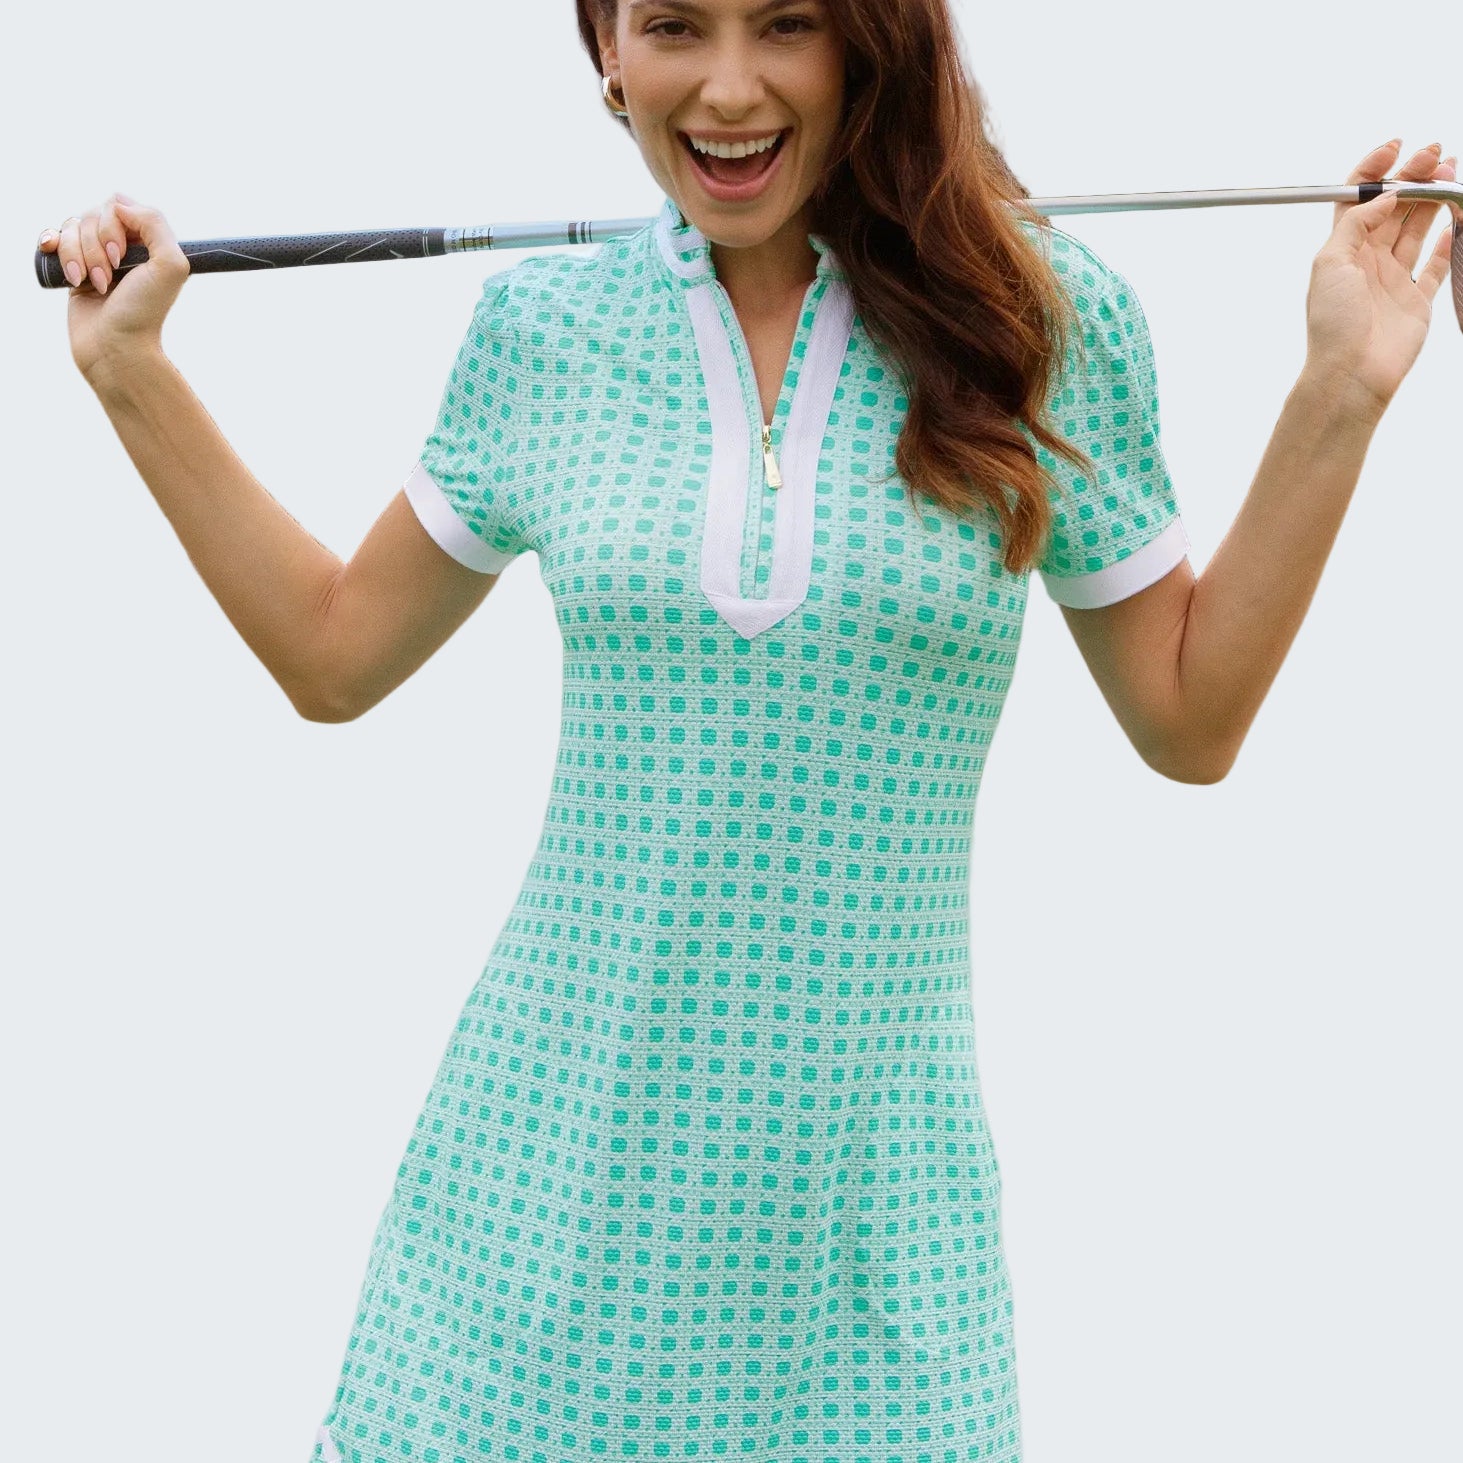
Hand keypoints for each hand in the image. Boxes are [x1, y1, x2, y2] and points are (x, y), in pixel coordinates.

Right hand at [37, 194, 189, 384]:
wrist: (115, 349)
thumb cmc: (143, 313)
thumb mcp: (169, 266)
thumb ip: (155, 224)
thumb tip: (119, 204)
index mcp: (146, 242)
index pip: (118, 205)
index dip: (113, 225)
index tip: (121, 256)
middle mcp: (121, 247)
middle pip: (90, 214)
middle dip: (95, 247)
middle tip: (110, 278)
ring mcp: (95, 257)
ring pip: (70, 228)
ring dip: (79, 257)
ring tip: (94, 286)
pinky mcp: (72, 270)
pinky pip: (52, 239)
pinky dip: (54, 248)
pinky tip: (65, 268)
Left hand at [1303, 140, 1456, 415]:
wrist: (1351, 372)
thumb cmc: (1333, 323)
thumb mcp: (1331, 262)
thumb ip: (1356, 224)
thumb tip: (1382, 196)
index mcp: (1343, 251)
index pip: (1358, 201)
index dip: (1375, 172)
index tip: (1395, 147)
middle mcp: (1368, 262)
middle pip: (1394, 209)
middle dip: (1414, 177)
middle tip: (1435, 154)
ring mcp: (1394, 280)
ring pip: (1418, 228)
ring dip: (1434, 199)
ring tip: (1450, 172)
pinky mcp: (1417, 300)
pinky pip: (1437, 264)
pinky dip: (1449, 241)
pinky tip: (1457, 219)